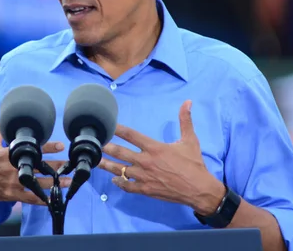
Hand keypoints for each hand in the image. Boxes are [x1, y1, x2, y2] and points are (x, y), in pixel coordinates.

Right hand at [0, 123, 69, 205]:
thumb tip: (4, 114)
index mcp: (8, 154)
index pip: (31, 149)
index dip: (47, 147)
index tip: (61, 145)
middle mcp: (11, 168)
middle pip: (38, 167)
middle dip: (56, 166)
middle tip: (70, 165)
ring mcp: (11, 183)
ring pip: (37, 184)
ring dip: (54, 183)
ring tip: (68, 181)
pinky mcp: (10, 195)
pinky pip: (29, 198)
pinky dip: (40, 200)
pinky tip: (52, 199)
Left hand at [98, 101, 224, 214]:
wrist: (199, 189)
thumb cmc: (194, 164)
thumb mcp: (190, 140)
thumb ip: (185, 120)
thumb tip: (188, 102)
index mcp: (155, 148)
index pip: (131, 135)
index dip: (118, 129)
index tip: (107, 125)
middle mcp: (146, 161)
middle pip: (121, 153)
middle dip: (106, 147)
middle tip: (94, 144)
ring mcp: (144, 177)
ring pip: (120, 170)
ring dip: (107, 165)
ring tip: (96, 161)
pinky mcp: (146, 190)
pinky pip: (128, 186)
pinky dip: (119, 183)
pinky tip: (113, 180)